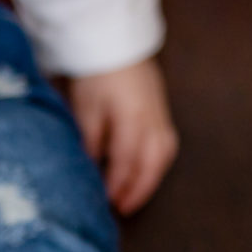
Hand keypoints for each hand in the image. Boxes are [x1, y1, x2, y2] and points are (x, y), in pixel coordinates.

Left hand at [69, 57, 178, 215]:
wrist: (114, 42)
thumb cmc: (95, 75)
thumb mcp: (85, 108)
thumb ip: (91, 140)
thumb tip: (92, 170)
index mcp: (132, 116)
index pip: (126, 159)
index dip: (117, 184)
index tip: (105, 202)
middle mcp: (152, 117)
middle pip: (152, 162)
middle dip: (138, 188)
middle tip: (122, 208)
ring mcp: (161, 113)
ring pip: (164, 154)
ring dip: (150, 179)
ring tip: (132, 196)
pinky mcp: (162, 110)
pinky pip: (166, 143)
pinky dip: (156, 163)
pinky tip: (143, 173)